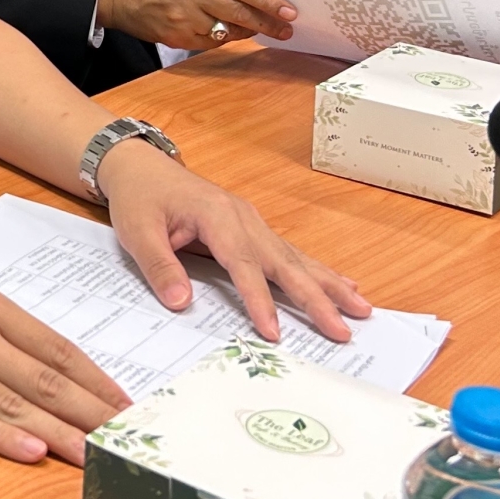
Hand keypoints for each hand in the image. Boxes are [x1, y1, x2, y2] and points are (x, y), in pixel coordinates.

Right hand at [0, 255, 129, 464]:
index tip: (126, 405)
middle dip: (91, 413)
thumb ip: (5, 324)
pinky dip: (2, 438)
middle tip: (127, 438)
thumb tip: (53, 359)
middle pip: (44, 382)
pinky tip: (32, 453)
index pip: (57, 350)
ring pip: (14, 406)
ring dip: (59, 434)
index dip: (96, 381)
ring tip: (95, 455)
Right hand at [94, 0, 295, 50]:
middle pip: (239, 13)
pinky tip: (224, 31)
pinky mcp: (175, 37)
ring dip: (244, 31)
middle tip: (285, 28)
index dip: (268, 2)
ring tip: (255, 28)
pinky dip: (221, 37)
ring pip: (226, 31)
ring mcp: (182, 17)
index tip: (287, 11)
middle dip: (267, 23)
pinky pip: (209, 42)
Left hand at [95, 140, 369, 342]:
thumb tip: (181, 302)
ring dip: (329, 285)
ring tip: (362, 309)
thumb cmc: (140, 198)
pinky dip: (317, 271)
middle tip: (342, 329)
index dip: (259, 300)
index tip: (273, 332)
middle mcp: (243, 217)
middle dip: (315, 298)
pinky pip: (290, 252)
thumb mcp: (137, 232)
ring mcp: (252, 221)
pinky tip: (344, 284)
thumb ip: (160, 266)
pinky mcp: (253, 228)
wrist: (141, 166)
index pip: (243, 264)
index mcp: (217, 215)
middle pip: (284, 262)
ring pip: (296, 257)